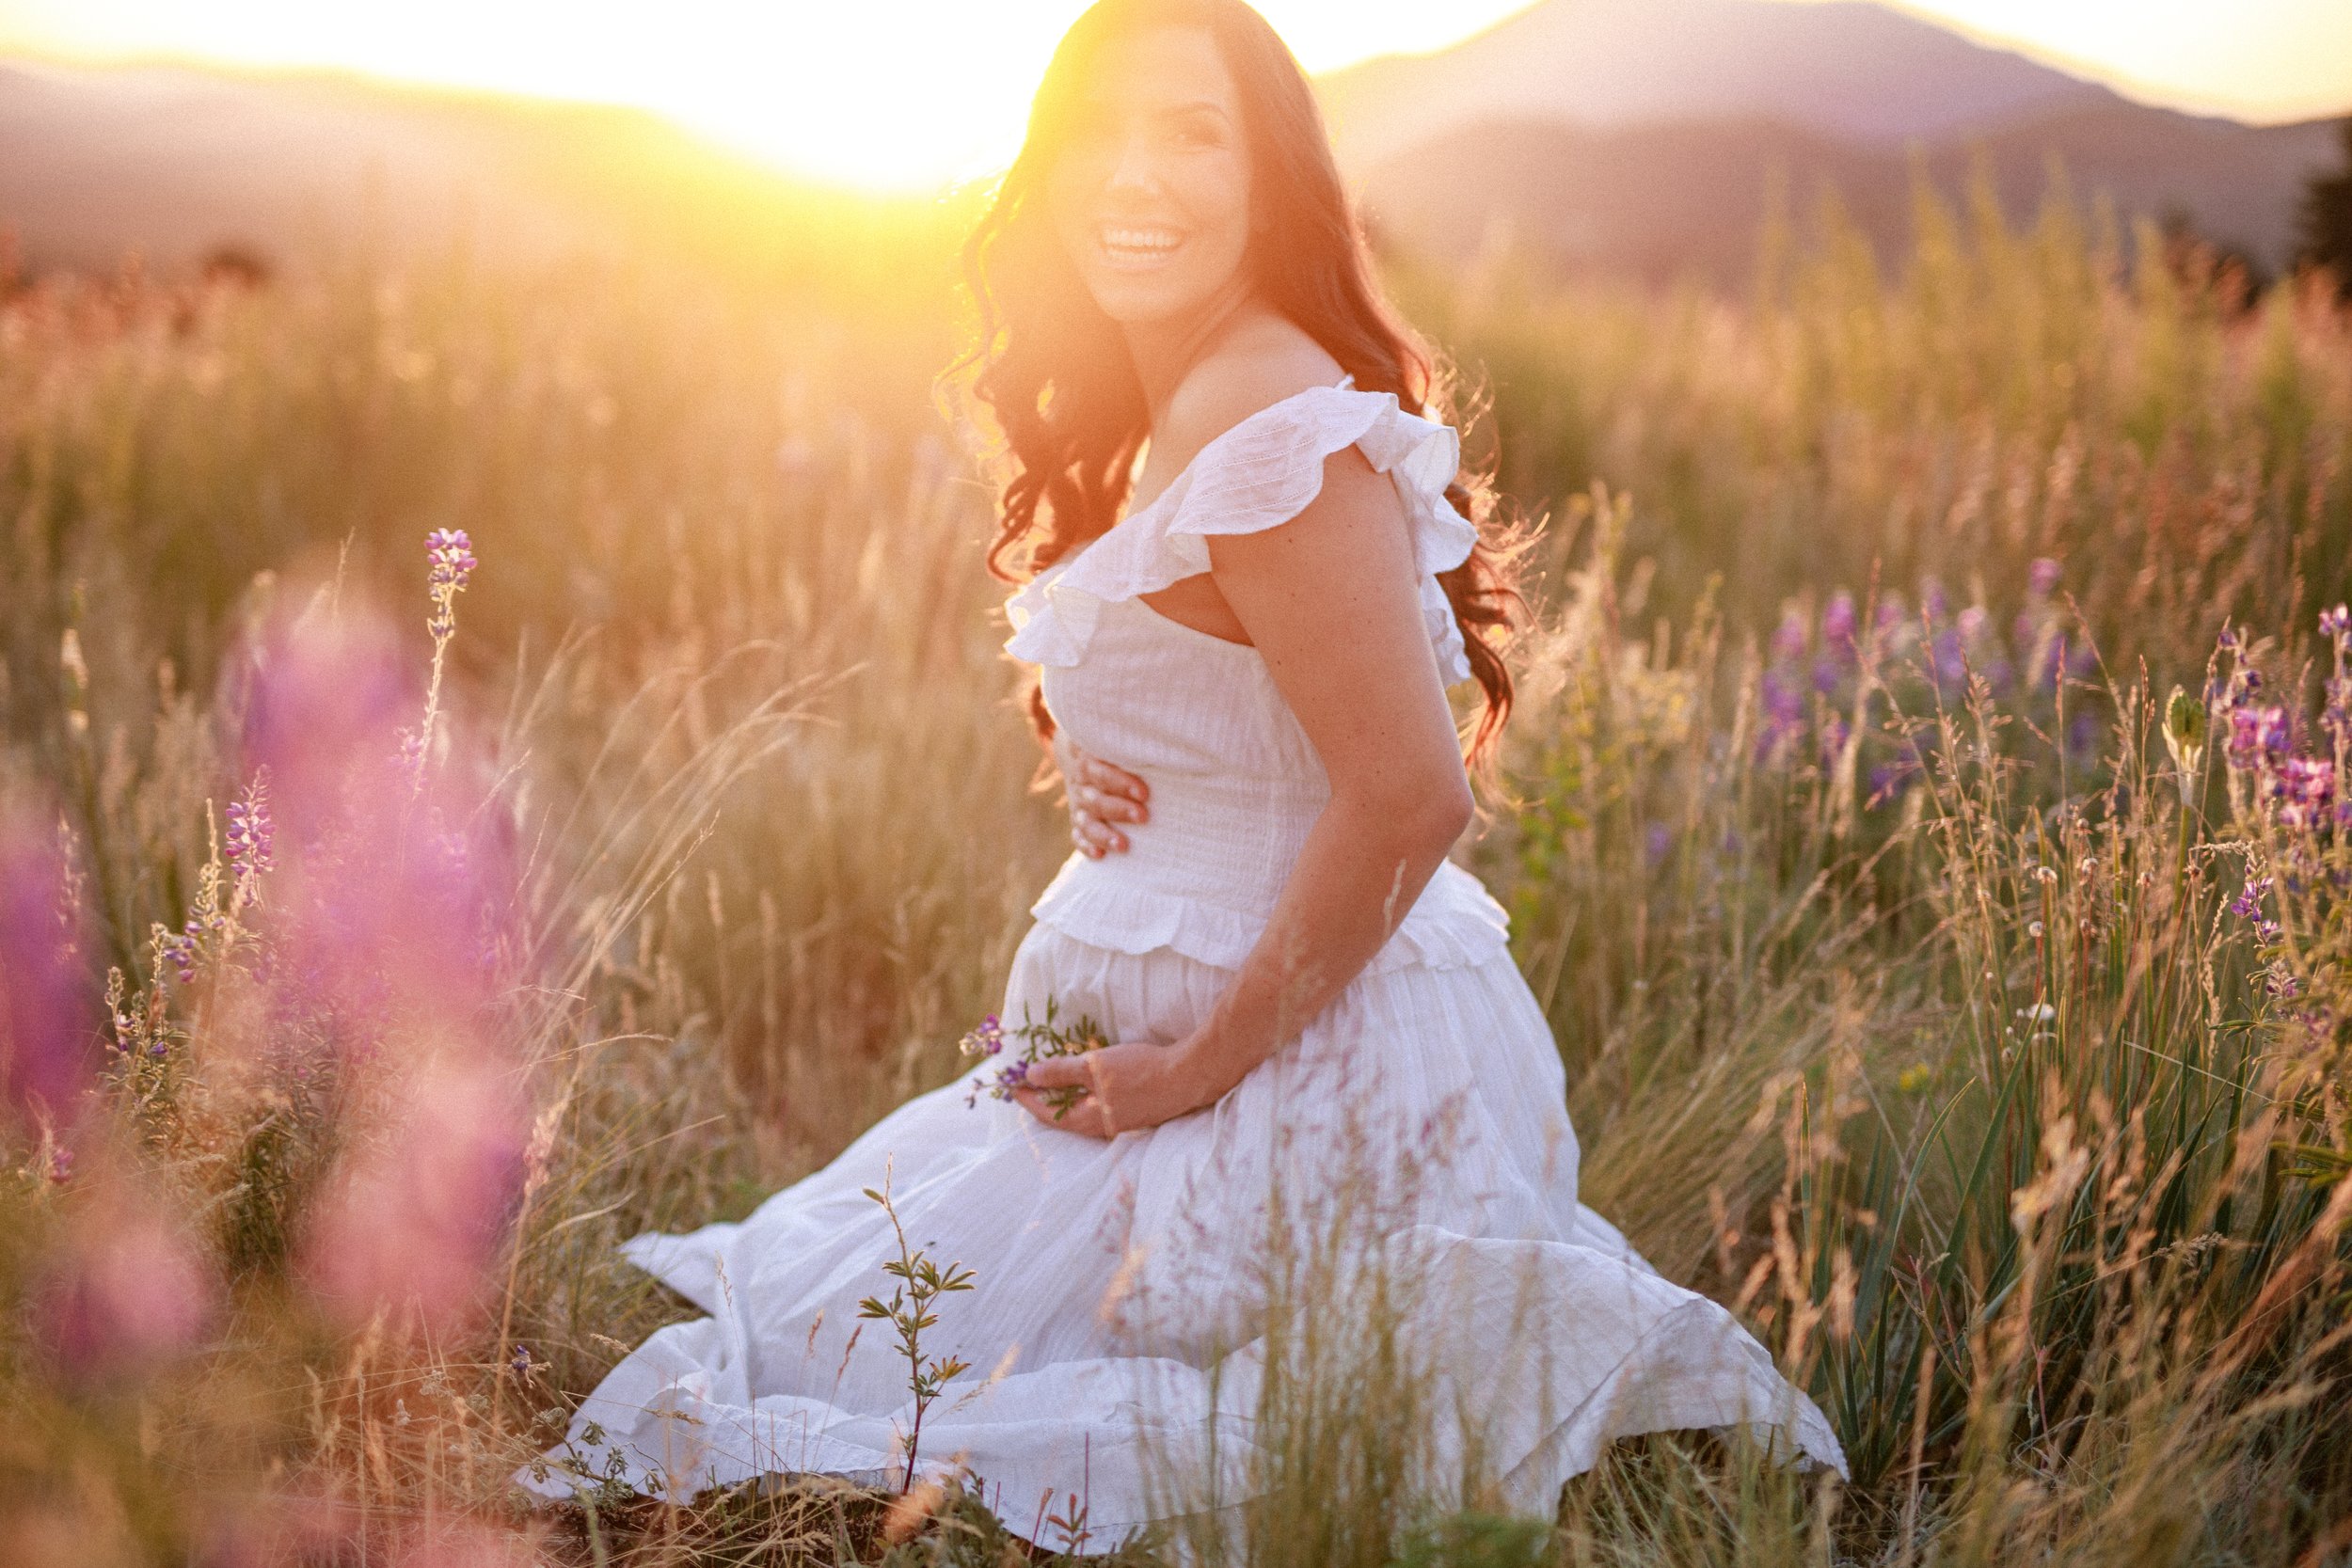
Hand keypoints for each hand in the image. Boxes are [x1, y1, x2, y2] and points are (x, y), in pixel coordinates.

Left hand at [1012, 1040, 1208, 1137]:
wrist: (1188, 1077)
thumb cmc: (1139, 1071)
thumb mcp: (1094, 1066)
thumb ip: (1060, 1072)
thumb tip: (1030, 1076)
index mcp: (1088, 1120)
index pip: (1048, 1114)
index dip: (1028, 1099)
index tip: (1012, 1086)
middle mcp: (1102, 1128)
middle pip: (1064, 1118)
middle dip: (1045, 1101)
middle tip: (1029, 1084)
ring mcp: (1121, 1123)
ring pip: (1084, 1114)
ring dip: (1067, 1099)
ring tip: (1055, 1084)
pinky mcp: (1136, 1114)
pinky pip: (1101, 1109)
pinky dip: (1087, 1098)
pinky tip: (1090, 1086)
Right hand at [1057, 737, 1149, 858]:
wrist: (1080, 757)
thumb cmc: (1113, 749)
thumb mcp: (1116, 741)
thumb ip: (1134, 742)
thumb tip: (1173, 740)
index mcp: (1089, 762)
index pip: (1100, 771)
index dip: (1120, 782)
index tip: (1144, 793)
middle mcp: (1082, 785)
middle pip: (1096, 800)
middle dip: (1119, 810)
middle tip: (1143, 817)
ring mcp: (1079, 805)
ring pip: (1087, 823)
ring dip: (1104, 835)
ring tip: (1124, 846)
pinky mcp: (1078, 821)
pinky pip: (1078, 837)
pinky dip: (1087, 847)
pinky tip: (1101, 856)